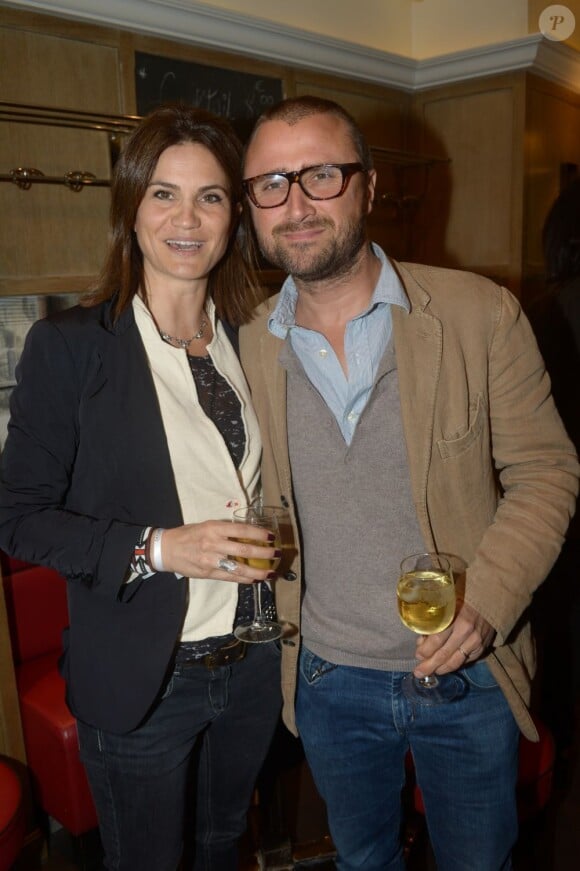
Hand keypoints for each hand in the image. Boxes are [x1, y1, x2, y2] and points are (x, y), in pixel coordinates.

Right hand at [160, 520, 277, 583]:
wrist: (167, 549)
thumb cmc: (189, 535)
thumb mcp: (207, 525)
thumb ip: (225, 530)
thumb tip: (249, 534)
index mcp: (214, 528)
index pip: (242, 530)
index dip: (259, 534)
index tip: (271, 537)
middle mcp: (213, 543)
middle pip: (244, 550)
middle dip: (264, 553)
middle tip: (277, 554)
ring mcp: (211, 560)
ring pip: (239, 568)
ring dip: (258, 571)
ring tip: (270, 572)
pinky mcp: (208, 573)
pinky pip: (230, 577)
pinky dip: (245, 579)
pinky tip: (255, 579)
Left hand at [413, 600, 495, 677]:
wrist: (488, 602)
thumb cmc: (462, 602)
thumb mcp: (446, 607)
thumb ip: (434, 623)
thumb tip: (422, 642)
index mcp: (454, 618)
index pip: (436, 640)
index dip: (425, 650)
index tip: (418, 655)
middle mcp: (466, 632)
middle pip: (444, 654)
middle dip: (430, 665)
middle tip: (419, 673)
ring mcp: (476, 642)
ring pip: (455, 661)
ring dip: (441, 669)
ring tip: (432, 672)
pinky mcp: (482, 648)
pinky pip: (465, 661)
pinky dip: (454, 665)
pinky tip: (446, 667)